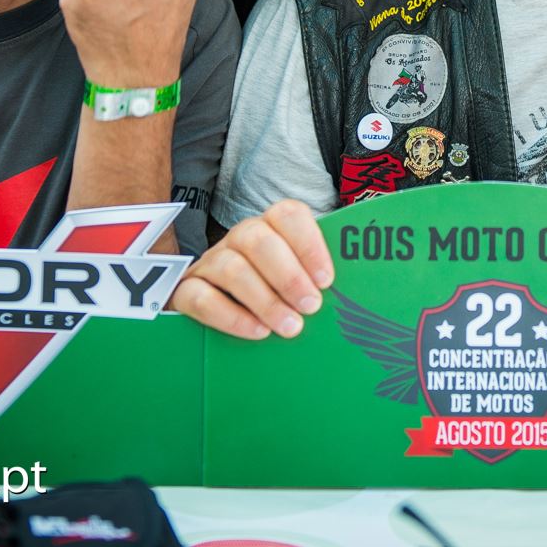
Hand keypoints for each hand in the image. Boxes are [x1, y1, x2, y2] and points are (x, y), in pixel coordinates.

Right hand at [170, 200, 333, 339]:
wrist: (219, 315)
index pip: (288, 214)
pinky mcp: (186, 290)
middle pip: (257, 239)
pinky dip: (231, 316)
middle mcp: (238, 239)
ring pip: (231, 267)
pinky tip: (257, 332)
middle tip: (311, 306)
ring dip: (265, 300)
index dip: (309, 244)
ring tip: (290, 327)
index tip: (327, 280)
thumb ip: (319, 277)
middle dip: (288, 275)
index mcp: (270, 228)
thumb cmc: (274, 296)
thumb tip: (360, 283)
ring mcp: (210, 262)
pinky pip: (200, 297)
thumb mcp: (298, 281)